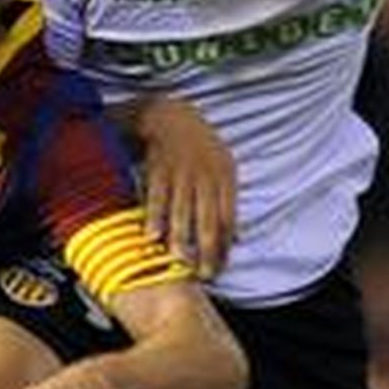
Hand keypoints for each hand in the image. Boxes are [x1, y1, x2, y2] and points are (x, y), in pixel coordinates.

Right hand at [136, 97, 235, 277]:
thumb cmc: (198, 147)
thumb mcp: (222, 169)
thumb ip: (228, 204)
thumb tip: (237, 239)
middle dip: (205, 249)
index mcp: (224, 178)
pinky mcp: (160, 167)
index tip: (218, 270)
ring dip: (180, 238)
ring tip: (178, 262)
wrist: (170, 115)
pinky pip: (157, 197)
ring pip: (182, 211)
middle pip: (207, 219)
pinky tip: (151, 237)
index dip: (224, 246)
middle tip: (202, 274)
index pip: (227, 219)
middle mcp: (205, 176)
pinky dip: (154, 217)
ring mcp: (182, 172)